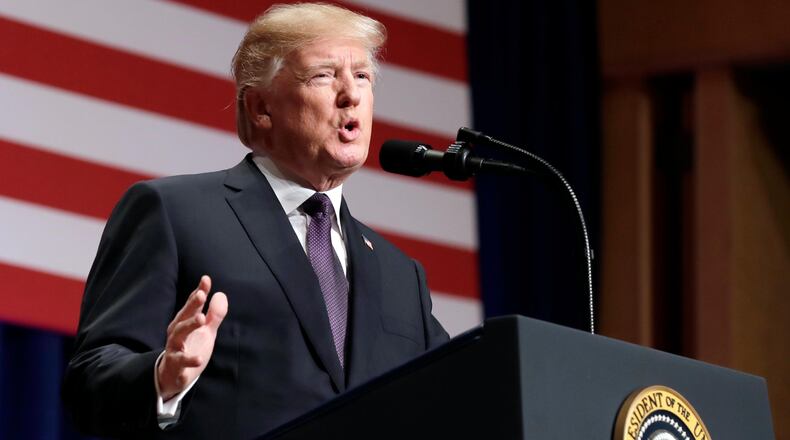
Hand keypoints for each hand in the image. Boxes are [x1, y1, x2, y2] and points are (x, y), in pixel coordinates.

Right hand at [157, 275, 227, 400]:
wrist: (173, 376)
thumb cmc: (190, 348)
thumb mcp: (206, 331)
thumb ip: (214, 314)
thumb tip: (221, 294)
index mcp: (185, 322)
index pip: (192, 305)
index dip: (199, 292)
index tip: (206, 279)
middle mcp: (177, 332)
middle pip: (183, 316)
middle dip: (191, 305)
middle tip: (202, 295)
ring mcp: (174, 348)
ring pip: (178, 335)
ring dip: (189, 325)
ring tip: (202, 319)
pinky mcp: (175, 365)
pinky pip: (180, 362)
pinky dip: (189, 360)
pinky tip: (199, 359)